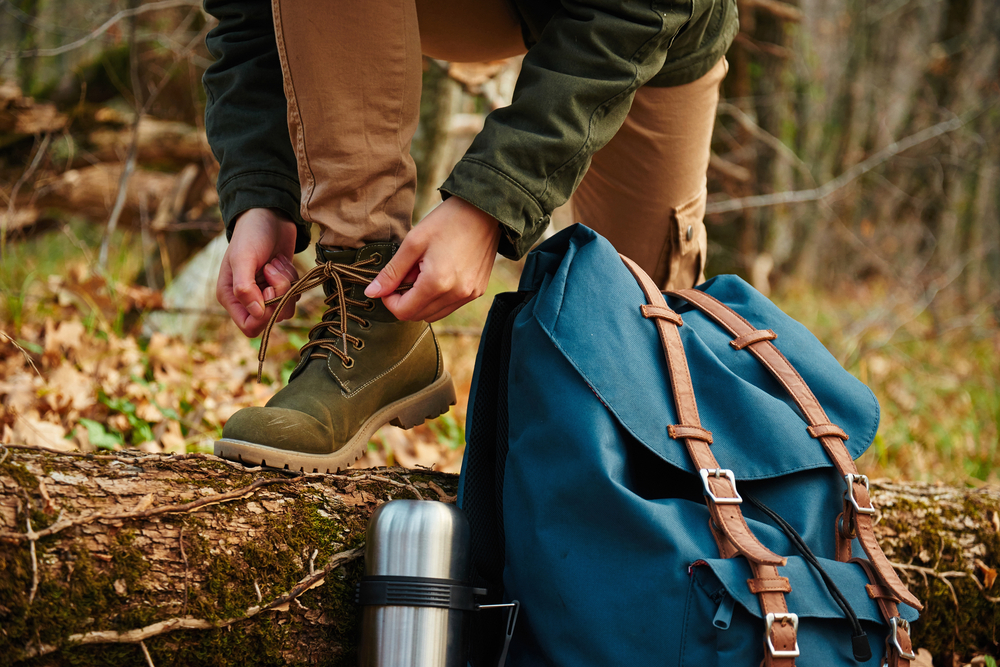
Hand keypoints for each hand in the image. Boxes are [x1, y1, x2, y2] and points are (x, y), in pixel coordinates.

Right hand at [216, 208, 299, 336]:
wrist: (269, 215)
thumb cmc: (251, 234)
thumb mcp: (243, 259)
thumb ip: (245, 288)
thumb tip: (257, 313)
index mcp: (230, 297)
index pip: (249, 327)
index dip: (264, 316)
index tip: (269, 291)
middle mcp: (248, 299)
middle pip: (271, 318)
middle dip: (278, 294)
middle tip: (272, 269)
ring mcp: (266, 292)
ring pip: (286, 308)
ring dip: (286, 284)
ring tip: (275, 263)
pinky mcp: (282, 285)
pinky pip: (294, 295)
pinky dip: (293, 278)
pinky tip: (282, 261)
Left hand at [364, 197, 501, 321]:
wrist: (484, 211)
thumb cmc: (446, 221)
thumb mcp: (413, 242)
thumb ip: (392, 272)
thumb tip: (371, 293)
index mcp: (437, 283)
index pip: (404, 312)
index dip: (390, 300)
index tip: (390, 282)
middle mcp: (456, 294)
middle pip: (418, 316)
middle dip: (405, 301)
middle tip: (407, 274)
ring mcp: (469, 295)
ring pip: (435, 314)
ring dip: (422, 301)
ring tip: (424, 272)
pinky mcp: (477, 291)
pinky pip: (450, 306)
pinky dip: (438, 297)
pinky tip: (440, 274)